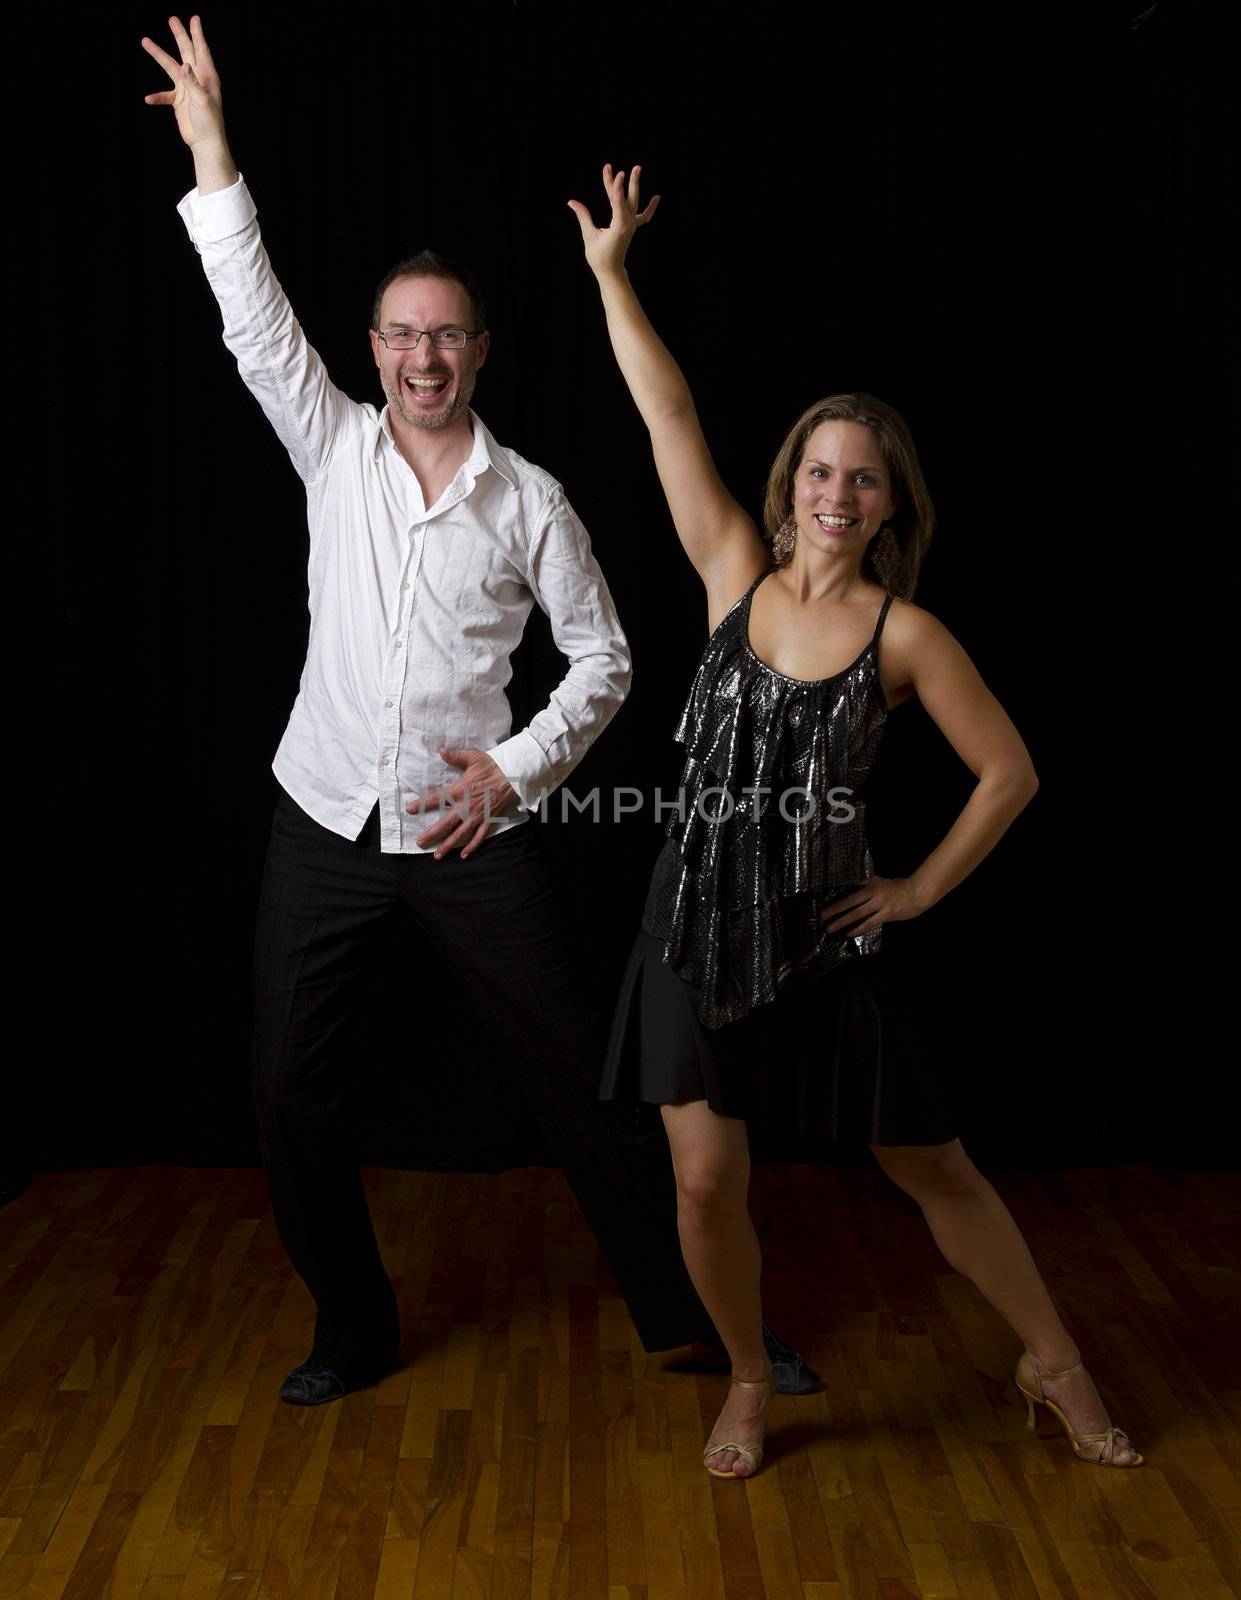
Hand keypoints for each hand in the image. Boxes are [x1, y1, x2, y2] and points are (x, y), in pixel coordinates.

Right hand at [141, 14, 225, 149]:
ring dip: (158, 55)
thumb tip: (183, 66)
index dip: (197, 34)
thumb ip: (192, 83)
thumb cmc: (209, 123)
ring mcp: (186, 89)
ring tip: (145, 40)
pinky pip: (164, 95)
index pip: (201, 51)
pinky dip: (157, 96)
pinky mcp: (178, 101)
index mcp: (207, 77)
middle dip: (179, 35)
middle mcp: (196, 79)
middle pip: (186, 52)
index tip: (194, 19)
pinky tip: (148, 98)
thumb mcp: (202, 101)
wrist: (204, 143)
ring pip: (170, 67)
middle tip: (172, 19)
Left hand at [404, 748, 518, 859]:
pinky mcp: (488, 820)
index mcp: (460, 790)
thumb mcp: (472, 758)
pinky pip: (479, 836)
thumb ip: (455, 756)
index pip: (437, 799)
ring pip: (460, 834)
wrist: (513, 775)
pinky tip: (463, 855)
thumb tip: (440, 750)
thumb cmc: (492, 766)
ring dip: (448, 845)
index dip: (421, 805)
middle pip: (446, 824)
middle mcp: (467, 806)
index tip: (409, 810)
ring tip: (437, 855)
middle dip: (431, 834)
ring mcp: (478, 816)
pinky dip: (472, 846)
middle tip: (420, 842)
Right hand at [567, 163, 659, 279]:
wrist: (611, 271)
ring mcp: (631, 225)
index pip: (618, 202)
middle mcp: (628, 224)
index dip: (616, 186)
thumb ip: (583, 217)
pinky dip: (650, 208)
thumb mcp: (589, 236)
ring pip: (633, 201)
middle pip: (626, 198)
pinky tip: (656, 198)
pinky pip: (644, 216)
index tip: (616, 173)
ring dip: (634, 185)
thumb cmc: (599, 257)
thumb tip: (571, 201)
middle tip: (622, 168)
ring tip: (637, 168)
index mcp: (619, 227)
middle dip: (623, 181)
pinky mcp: (631, 227)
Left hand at [820, 876, 924, 936]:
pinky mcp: (887, 915)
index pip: (849, 893)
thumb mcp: (879, 882)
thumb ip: (865, 886)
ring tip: (831, 928)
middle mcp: (873, 894)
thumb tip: (848, 891)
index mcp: (870, 885)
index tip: (822, 905)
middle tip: (821, 918)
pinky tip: (849, 933)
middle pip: (850, 904)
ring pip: (857, 915)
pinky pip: (869, 924)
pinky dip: (858, 929)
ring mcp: (880, 905)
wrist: (917, 893)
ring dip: (842, 922)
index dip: (835, 900)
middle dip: (834, 911)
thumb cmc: (897, 887)